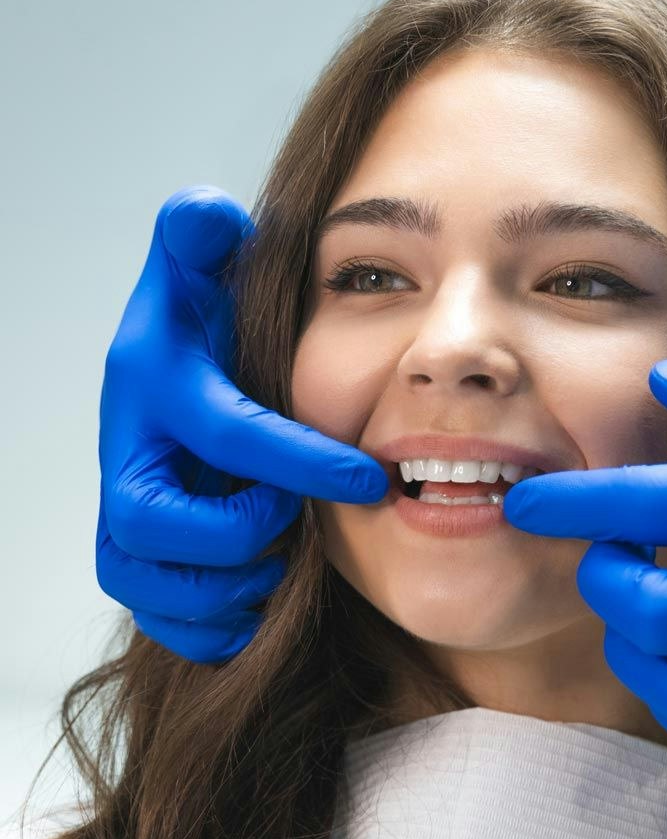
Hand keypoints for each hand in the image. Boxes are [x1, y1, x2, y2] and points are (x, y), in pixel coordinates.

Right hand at [96, 186, 388, 663]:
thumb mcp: (201, 273)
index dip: (301, 462)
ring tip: (284, 566)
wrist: (178, 390)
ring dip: (227, 587)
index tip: (371, 478)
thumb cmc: (205, 332)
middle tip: (297, 527)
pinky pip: (158, 618)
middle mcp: (126, 454)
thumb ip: (201, 235)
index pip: (226, 432)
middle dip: (238, 533)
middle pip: (152, 523)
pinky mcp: (137, 559)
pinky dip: (212, 627)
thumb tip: (208, 211)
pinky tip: (261, 608)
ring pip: (147, 581)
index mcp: (151, 385)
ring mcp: (123, 513)